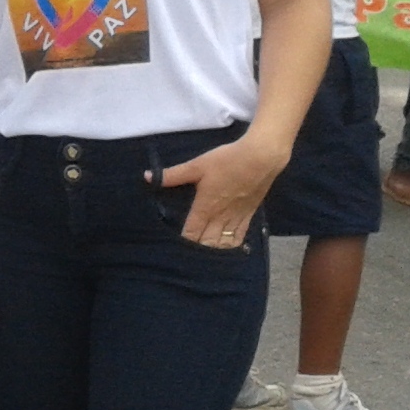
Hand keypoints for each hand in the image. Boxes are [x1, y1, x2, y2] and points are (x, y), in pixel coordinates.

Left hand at [147, 137, 285, 247]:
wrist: (262, 157)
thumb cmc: (227, 161)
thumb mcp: (197, 166)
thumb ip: (173, 175)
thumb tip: (147, 177)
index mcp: (205, 208)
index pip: (191, 234)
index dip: (182, 243)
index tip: (174, 245)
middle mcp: (220, 217)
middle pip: (207, 244)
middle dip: (197, 249)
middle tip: (187, 251)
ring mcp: (237, 218)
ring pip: (223, 243)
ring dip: (213, 249)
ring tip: (204, 250)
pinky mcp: (250, 214)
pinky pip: (240, 236)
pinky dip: (231, 244)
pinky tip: (225, 246)